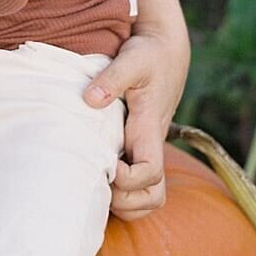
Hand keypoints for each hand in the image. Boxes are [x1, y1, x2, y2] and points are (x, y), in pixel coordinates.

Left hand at [83, 29, 189, 220]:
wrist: (165, 52)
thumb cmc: (148, 56)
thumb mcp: (131, 59)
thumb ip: (112, 79)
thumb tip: (90, 100)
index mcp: (149, 130)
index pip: (149, 173)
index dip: (128, 179)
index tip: (107, 162)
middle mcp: (150, 146)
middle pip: (153, 197)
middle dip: (126, 202)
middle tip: (97, 182)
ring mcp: (144, 149)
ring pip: (147, 196)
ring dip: (124, 203)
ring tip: (95, 185)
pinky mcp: (136, 145)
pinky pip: (136, 184)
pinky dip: (121, 193)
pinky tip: (94, 175)